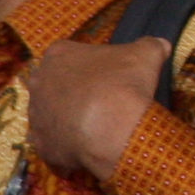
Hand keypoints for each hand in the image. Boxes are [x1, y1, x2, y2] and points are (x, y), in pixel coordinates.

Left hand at [26, 36, 169, 182]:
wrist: (111, 127)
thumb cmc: (124, 83)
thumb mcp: (146, 53)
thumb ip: (149, 45)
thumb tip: (159, 45)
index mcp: (57, 55)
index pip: (70, 54)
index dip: (89, 65)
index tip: (106, 75)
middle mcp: (39, 83)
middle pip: (56, 85)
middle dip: (73, 92)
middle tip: (99, 101)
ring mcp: (35, 116)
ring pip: (52, 116)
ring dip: (68, 120)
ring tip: (94, 127)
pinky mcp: (39, 145)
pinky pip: (53, 146)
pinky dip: (67, 148)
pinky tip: (86, 149)